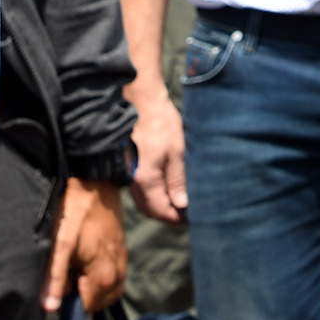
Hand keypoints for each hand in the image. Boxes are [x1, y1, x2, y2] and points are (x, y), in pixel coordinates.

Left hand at [45, 179, 126, 310]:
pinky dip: (99, 275)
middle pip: (98, 303)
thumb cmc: (74, 213)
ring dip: (91, 286)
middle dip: (81, 295)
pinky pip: (113, 276)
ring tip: (75, 266)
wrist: (94, 183)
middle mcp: (118, 273)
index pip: (87, 308)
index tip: (60, 282)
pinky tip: (84, 257)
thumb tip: (50, 308)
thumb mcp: (59, 245)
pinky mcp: (122, 252)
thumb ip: (55, 278)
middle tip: (67, 272)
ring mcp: (122, 262)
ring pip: (107, 291)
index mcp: (104, 276)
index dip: (69, 301)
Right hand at [128, 90, 186, 222]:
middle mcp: (133, 180)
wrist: (140, 100)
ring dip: (159, 205)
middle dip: (167, 215)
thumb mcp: (177, 151)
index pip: (160, 211)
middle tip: (186, 213)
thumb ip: (178, 180)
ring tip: (180, 201)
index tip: (191, 219)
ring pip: (143, 200)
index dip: (176, 218)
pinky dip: (152, 193)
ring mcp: (128, 173)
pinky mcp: (127, 164)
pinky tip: (166, 187)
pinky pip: (140, 188)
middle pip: (149, 210)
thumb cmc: (161, 122)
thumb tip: (182, 204)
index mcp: (146, 179)